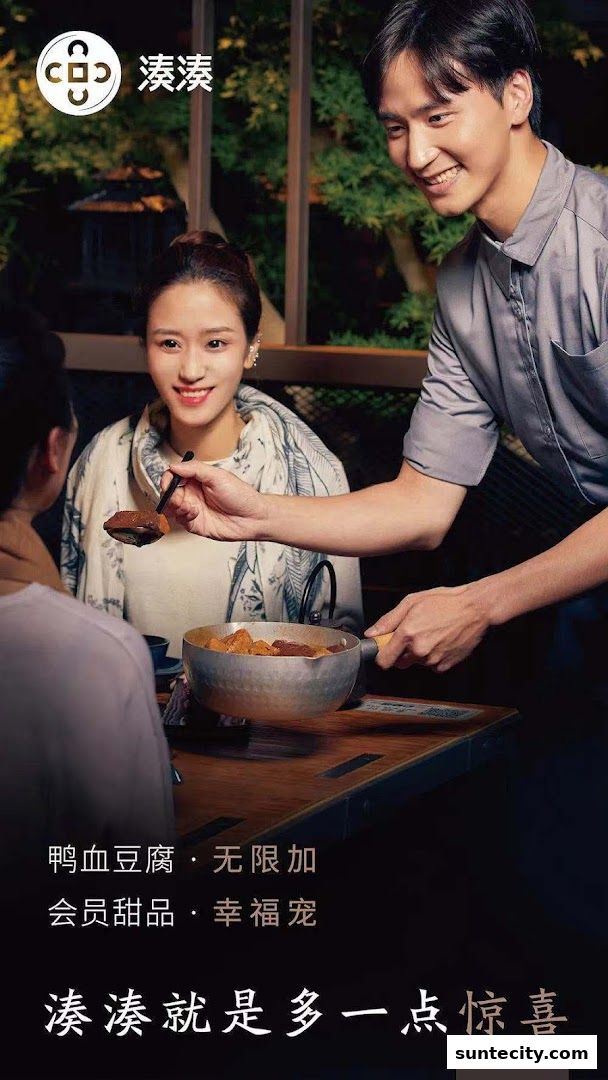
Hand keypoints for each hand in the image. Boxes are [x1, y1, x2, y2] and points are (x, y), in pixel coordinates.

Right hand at [160, 459, 267, 541]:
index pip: (173, 477)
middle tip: (178, 498)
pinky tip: (194, 513)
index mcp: (196, 479)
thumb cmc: (240, 495)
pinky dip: (183, 516)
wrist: (253, 517)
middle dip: (170, 495)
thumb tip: (174, 466)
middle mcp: (192, 493)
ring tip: (189, 507)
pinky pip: (180, 520)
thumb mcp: (218, 476)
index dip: (167, 480)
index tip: (168, 484)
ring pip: (171, 508)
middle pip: (169, 493)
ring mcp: (193, 509)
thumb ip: (195, 469)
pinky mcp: (195, 524)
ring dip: (175, 507)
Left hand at [365, 584, 490, 671]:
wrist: (475, 609)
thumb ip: (388, 620)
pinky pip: (432, 665)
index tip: (384, 648)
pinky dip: (433, 656)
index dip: (382, 655)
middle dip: (401, 652)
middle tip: (413, 635)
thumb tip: (372, 633)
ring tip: (431, 633)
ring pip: (416, 663)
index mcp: (408, 634)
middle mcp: (419, 650)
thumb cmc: (446, 602)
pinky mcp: (446, 665)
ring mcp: (433, 660)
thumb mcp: (412, 602)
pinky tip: (441, 641)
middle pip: (399, 663)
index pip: (383, 660)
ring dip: (419, 653)